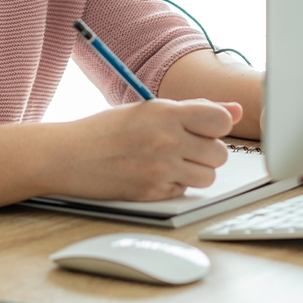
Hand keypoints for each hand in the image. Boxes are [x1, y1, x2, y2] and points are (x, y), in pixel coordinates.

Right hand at [47, 99, 242, 201]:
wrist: (69, 156)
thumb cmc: (106, 129)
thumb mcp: (148, 109)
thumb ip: (193, 110)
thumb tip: (234, 111)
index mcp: (165, 112)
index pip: (220, 120)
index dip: (217, 124)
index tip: (206, 126)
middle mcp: (166, 140)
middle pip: (219, 152)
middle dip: (207, 151)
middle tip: (184, 146)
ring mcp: (160, 170)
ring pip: (208, 177)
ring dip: (195, 171)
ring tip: (172, 161)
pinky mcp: (153, 193)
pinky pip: (184, 192)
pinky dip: (175, 185)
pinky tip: (154, 174)